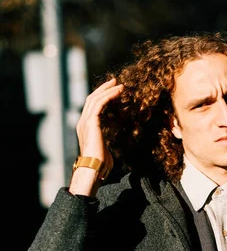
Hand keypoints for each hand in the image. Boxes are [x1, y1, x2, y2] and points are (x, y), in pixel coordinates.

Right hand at [70, 78, 123, 195]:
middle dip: (104, 89)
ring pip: (95, 98)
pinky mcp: (90, 122)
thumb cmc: (100, 165)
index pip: (92, 107)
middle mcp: (83, 122)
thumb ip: (106, 144)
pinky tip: (118, 92)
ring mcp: (85, 121)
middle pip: (92, 99)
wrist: (93, 169)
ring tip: (119, 84)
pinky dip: (109, 95)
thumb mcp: (104, 150)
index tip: (112, 91)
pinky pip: (99, 103)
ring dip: (108, 89)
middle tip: (115, 81)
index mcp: (85, 128)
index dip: (101, 97)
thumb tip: (111, 148)